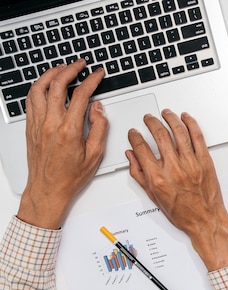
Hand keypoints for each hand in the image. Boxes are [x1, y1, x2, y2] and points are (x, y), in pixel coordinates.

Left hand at [17, 60, 107, 228]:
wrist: (48, 189)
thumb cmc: (70, 177)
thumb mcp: (95, 155)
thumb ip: (99, 128)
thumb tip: (98, 108)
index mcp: (69, 130)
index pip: (81, 95)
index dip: (91, 80)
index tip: (97, 74)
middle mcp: (50, 124)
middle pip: (57, 85)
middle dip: (70, 69)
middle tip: (80, 64)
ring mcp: (38, 124)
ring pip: (39, 88)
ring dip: (51, 74)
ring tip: (61, 68)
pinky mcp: (30, 127)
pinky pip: (31, 100)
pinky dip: (39, 87)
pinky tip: (46, 85)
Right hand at [126, 110, 227, 270]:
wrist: (205, 220)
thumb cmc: (182, 213)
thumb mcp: (153, 197)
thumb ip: (140, 175)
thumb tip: (132, 158)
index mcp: (158, 178)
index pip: (141, 148)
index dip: (135, 137)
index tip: (134, 133)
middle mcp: (174, 168)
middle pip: (160, 135)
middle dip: (151, 123)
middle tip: (149, 119)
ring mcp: (191, 163)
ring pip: (179, 132)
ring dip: (171, 118)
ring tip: (166, 113)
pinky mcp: (205, 161)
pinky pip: (198, 137)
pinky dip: (191, 124)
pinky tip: (186, 118)